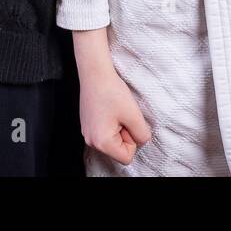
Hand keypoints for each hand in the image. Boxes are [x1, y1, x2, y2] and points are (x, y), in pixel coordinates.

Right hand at [72, 28, 150, 164]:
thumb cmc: (112, 91)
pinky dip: (112, 122)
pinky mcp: (88, 125)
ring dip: (119, 127)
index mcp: (102, 143)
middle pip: (119, 149)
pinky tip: (109, 108)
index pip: (126, 157)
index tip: (127, 121)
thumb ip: (142, 134)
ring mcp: (88, 134)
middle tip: (122, 114)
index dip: (132, 140)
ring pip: (113, 140)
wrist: (95, 73)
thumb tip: (141, 141)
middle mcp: (91, 141)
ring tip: (115, 110)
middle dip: (125, 133)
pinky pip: (106, 132)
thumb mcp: (134, 115)